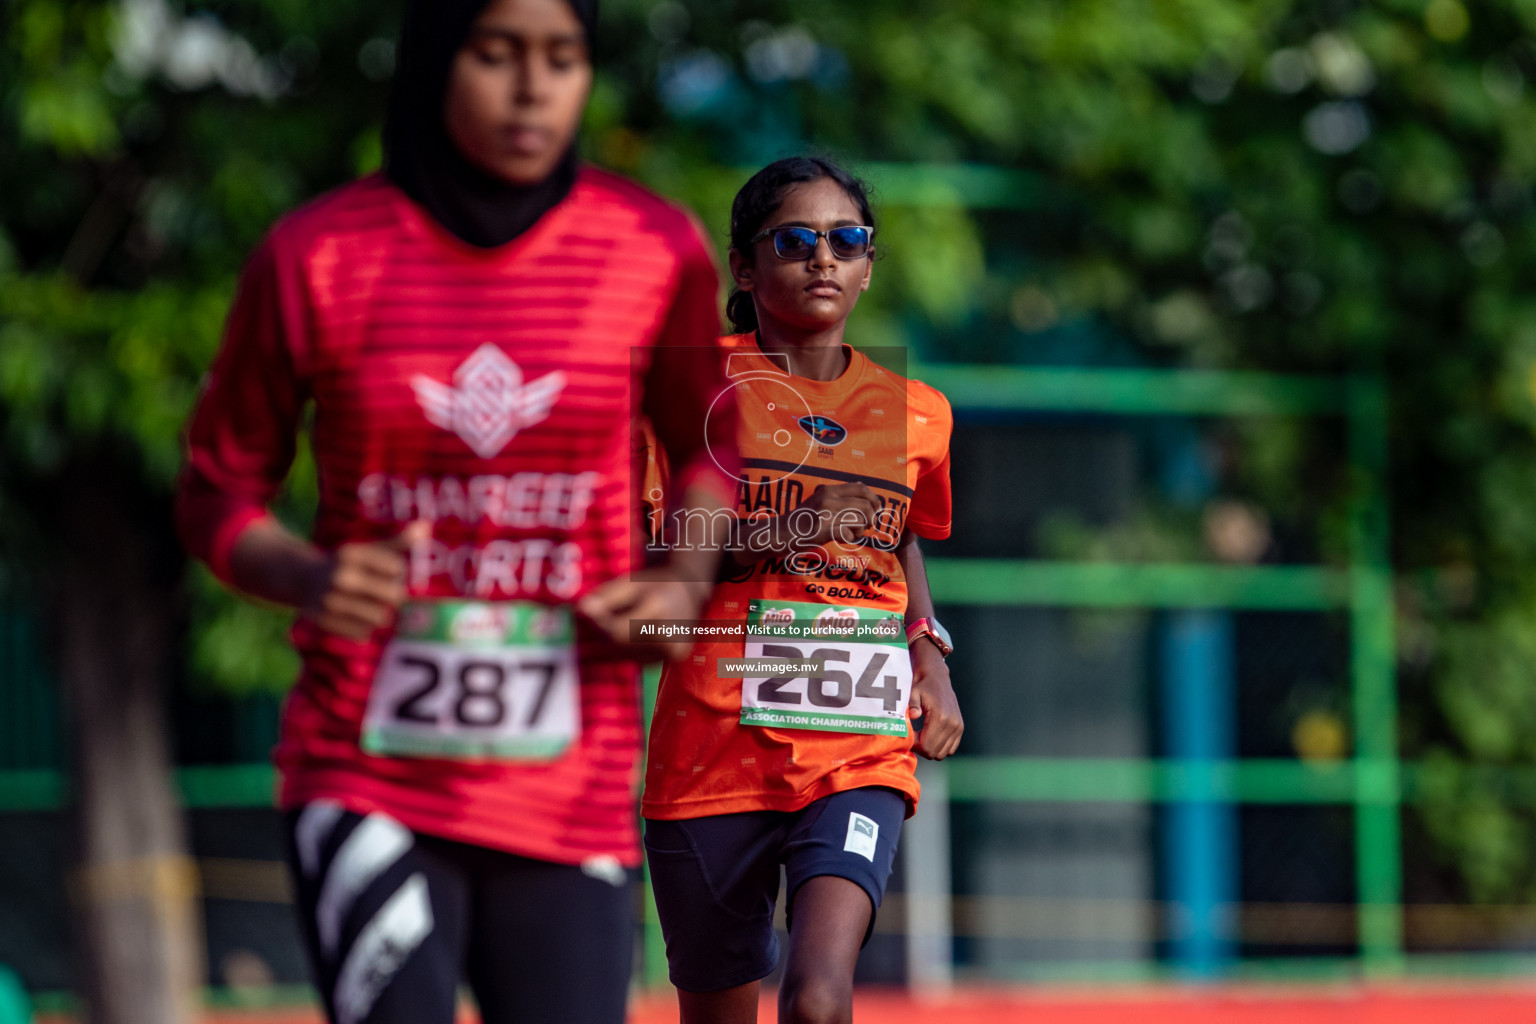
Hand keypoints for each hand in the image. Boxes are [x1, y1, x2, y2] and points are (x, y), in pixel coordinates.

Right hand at [302, 521, 428, 641]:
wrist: (303, 579)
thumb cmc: (348, 564)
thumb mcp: (369, 549)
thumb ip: (399, 541)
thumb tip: (426, 527)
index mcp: (352, 554)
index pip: (398, 568)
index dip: (397, 573)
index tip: (386, 571)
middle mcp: (340, 576)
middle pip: (393, 596)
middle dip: (393, 596)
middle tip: (381, 592)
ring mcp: (331, 600)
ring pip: (380, 618)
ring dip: (379, 614)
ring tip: (367, 605)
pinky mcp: (325, 621)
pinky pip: (362, 632)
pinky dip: (364, 628)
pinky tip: (354, 616)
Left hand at [578, 563, 711, 660]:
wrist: (691, 590)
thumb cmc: (656, 584)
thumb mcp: (631, 583)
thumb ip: (607, 597)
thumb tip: (583, 609)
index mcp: (658, 609)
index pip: (619, 631)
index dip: (599, 626)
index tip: (585, 615)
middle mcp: (670, 632)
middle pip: (623, 646)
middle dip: (604, 635)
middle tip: (596, 621)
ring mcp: (676, 648)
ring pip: (630, 655)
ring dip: (616, 644)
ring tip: (619, 623)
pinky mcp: (677, 656)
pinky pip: (642, 659)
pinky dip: (631, 650)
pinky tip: (635, 633)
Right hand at [795, 483, 878, 546]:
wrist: (781, 532)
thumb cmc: (803, 518)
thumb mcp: (819, 498)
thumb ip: (839, 493)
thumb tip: (862, 485)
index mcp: (829, 490)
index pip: (861, 488)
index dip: (874, 499)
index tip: (876, 509)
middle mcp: (828, 499)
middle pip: (865, 506)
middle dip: (871, 517)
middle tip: (867, 525)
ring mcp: (826, 515)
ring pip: (859, 520)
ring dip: (860, 529)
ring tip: (852, 532)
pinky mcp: (824, 530)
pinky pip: (849, 534)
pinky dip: (850, 538)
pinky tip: (844, 538)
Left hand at [909, 638, 961, 759]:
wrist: (937, 677)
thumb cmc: (922, 685)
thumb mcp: (913, 692)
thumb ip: (912, 705)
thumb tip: (914, 715)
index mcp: (940, 716)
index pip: (927, 746)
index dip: (915, 746)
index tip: (908, 737)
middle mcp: (952, 723)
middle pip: (934, 752)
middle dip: (921, 749)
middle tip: (913, 738)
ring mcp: (958, 727)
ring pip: (942, 753)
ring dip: (930, 749)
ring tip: (921, 736)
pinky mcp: (960, 728)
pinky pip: (950, 749)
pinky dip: (939, 747)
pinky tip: (930, 736)